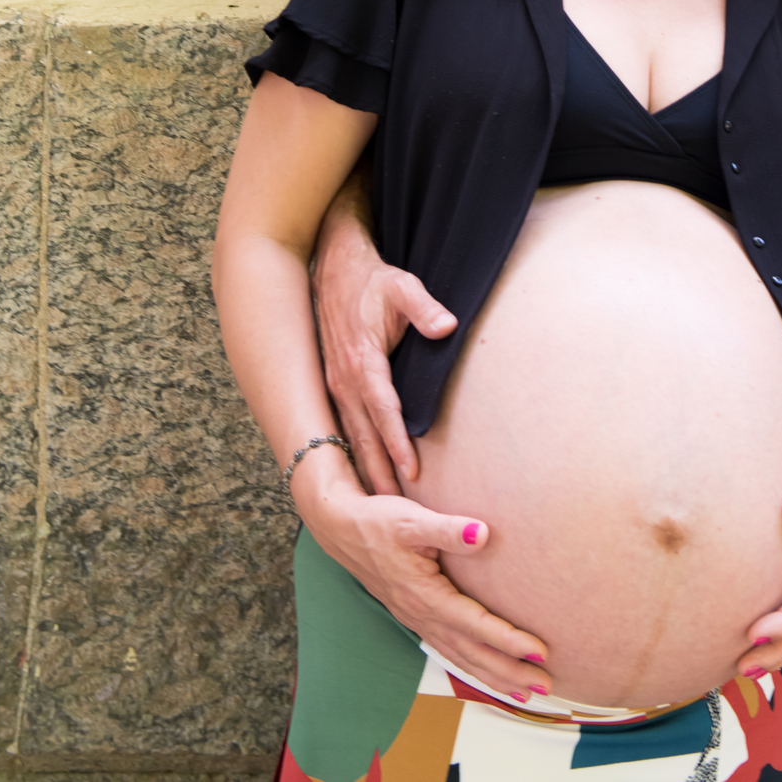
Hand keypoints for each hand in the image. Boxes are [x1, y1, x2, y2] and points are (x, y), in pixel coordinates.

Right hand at [308, 486, 552, 701]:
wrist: (342, 529)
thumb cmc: (378, 521)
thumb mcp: (411, 519)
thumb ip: (447, 529)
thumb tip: (482, 533)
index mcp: (425, 595)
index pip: (475, 624)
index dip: (508, 639)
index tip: (540, 651)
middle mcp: (422, 615)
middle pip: (472, 652)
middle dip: (509, 671)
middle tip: (545, 686)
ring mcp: (418, 620)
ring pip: (461, 658)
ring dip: (494, 676)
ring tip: (525, 692)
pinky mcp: (416, 617)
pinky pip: (449, 651)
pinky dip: (473, 667)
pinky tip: (487, 673)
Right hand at [313, 193, 456, 494]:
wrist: (334, 266)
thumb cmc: (373, 279)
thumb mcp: (402, 286)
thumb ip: (425, 308)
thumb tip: (447, 326)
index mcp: (362, 361)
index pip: (383, 410)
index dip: (398, 442)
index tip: (412, 473)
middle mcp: (344, 379)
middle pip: (363, 436)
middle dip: (378, 474)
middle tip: (395, 514)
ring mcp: (335, 384)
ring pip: (350, 436)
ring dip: (364, 470)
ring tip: (380, 508)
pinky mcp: (334, 385)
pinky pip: (343, 427)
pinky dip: (352, 454)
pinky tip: (361, 475)